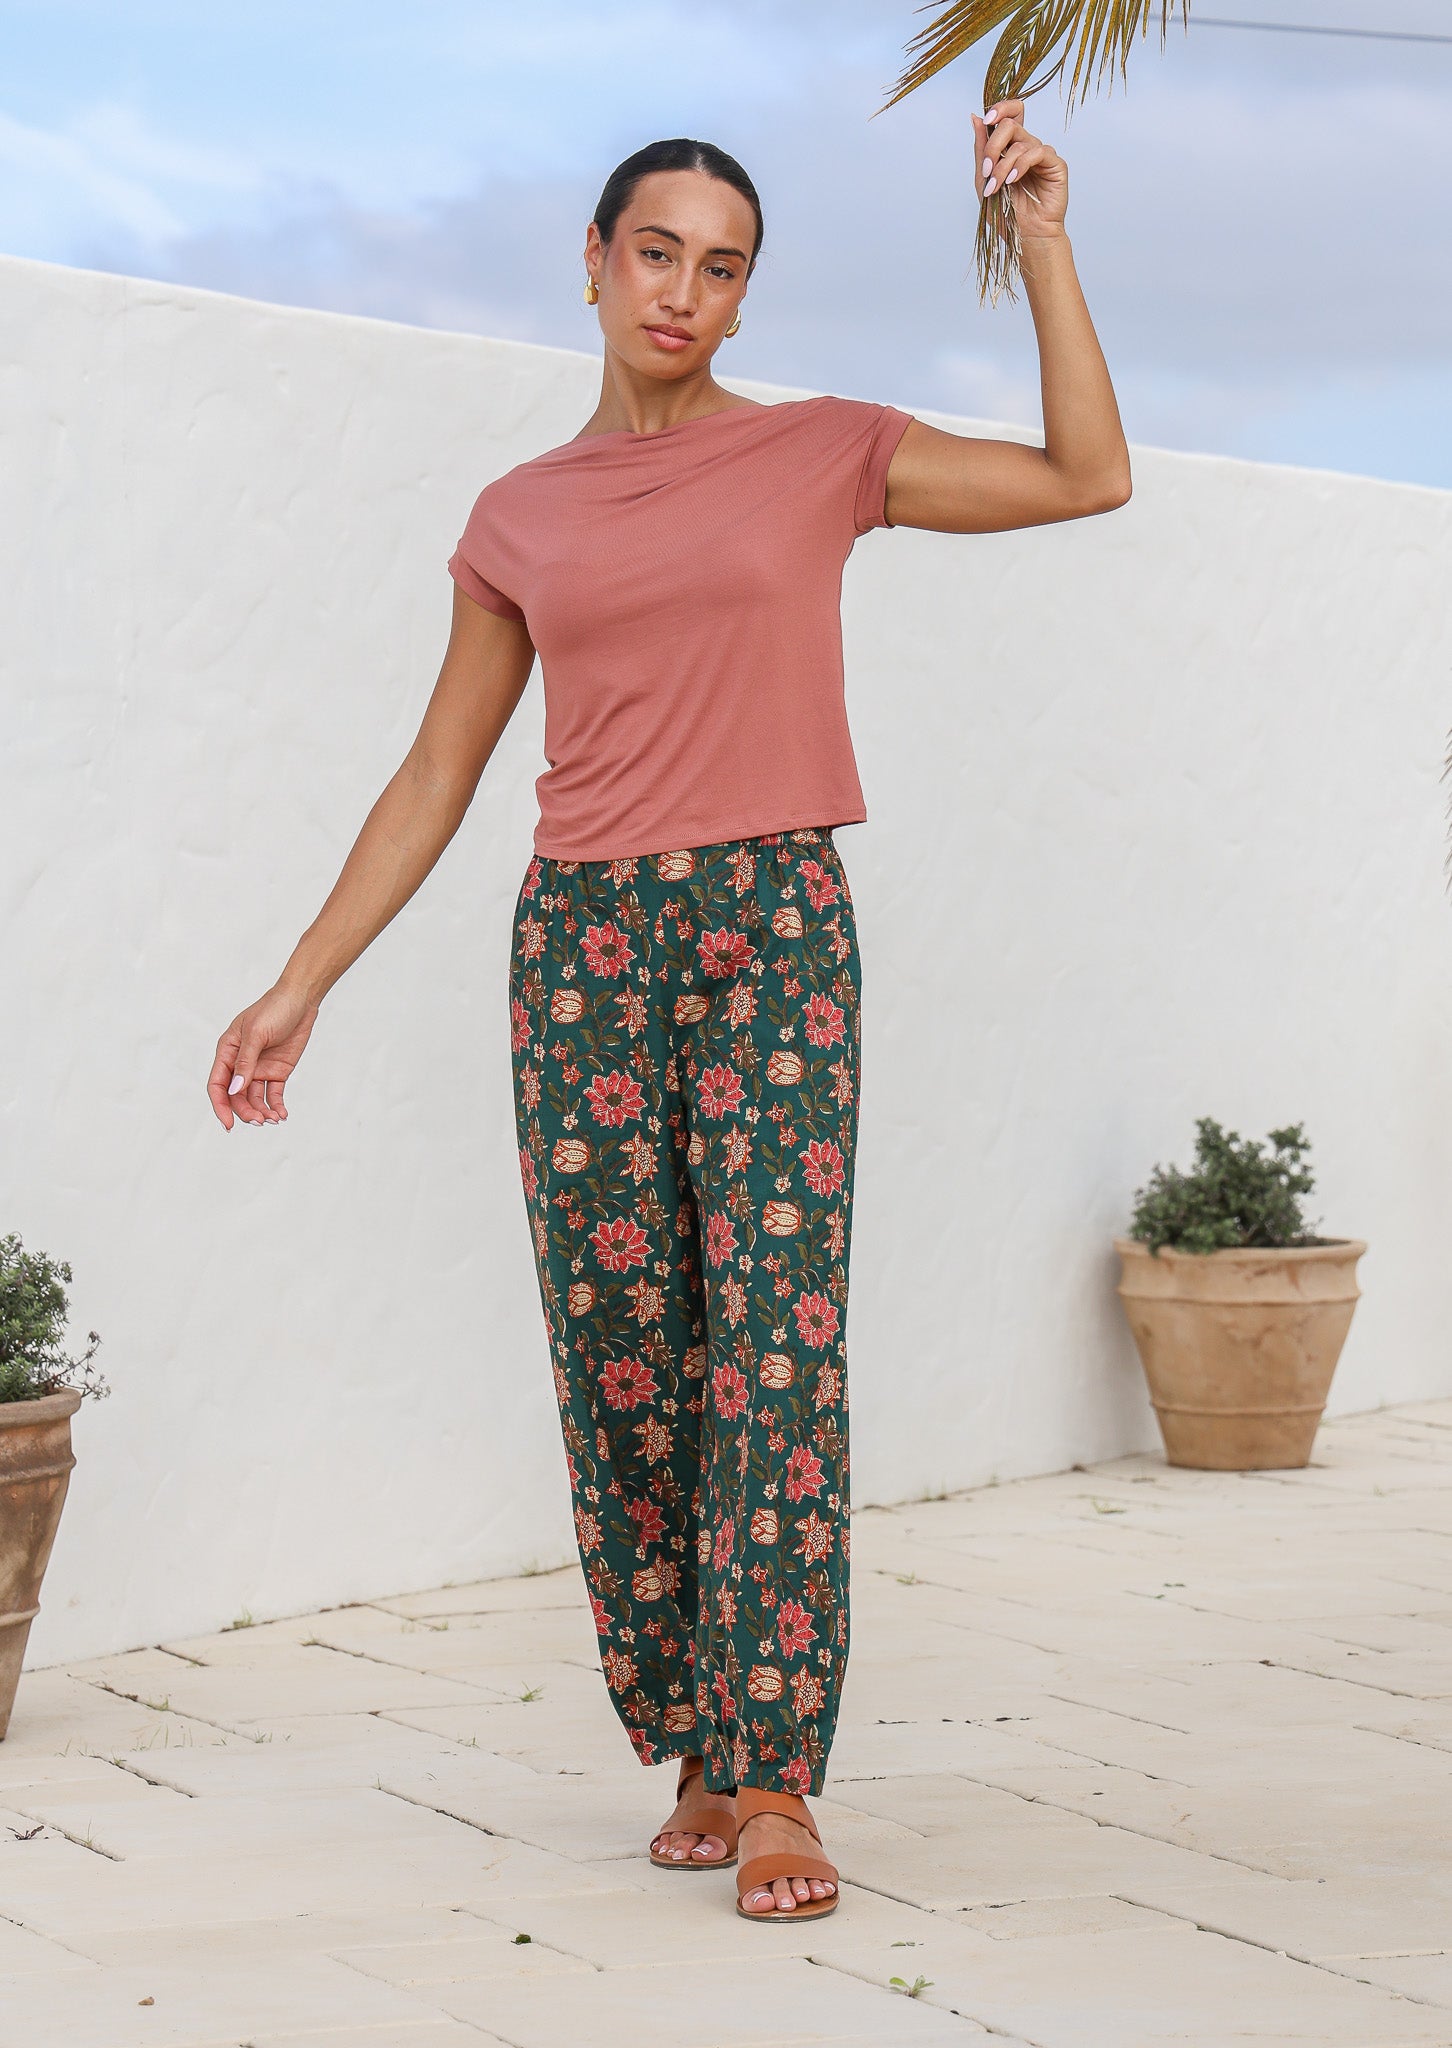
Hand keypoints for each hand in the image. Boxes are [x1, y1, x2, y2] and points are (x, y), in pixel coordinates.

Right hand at [207, 981, 319, 1129]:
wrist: (301, 1000)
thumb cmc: (273, 1009)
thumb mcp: (256, 1034)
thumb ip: (245, 1062)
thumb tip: (234, 1089)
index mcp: (227, 1051)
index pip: (218, 1084)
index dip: (220, 1106)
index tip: (228, 1124)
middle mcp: (240, 1063)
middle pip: (236, 1096)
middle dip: (246, 1112)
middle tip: (260, 1122)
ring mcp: (259, 1069)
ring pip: (254, 1099)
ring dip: (262, 1111)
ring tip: (274, 1119)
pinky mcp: (277, 1072)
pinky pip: (273, 1094)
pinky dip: (276, 1106)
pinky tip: (282, 1114)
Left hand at [972, 98, 1067, 239]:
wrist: (1025, 238)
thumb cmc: (1006, 215)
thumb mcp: (984, 180)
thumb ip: (980, 149)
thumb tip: (975, 117)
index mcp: (1010, 148)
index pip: (1010, 114)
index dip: (1000, 109)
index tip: (986, 120)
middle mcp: (1027, 147)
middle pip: (1011, 124)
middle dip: (993, 145)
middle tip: (986, 168)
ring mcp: (1041, 155)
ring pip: (1021, 142)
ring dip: (1003, 165)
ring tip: (997, 186)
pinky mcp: (1055, 165)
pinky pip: (1038, 152)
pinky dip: (1021, 165)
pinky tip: (1013, 181)